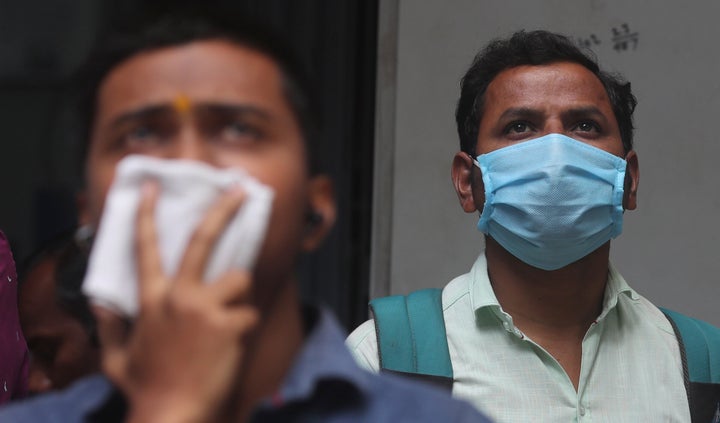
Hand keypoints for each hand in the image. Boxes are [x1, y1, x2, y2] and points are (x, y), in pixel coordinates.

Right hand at [95, 181, 258, 422]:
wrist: (172, 415)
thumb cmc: (146, 389)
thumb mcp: (116, 358)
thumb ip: (110, 328)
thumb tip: (100, 306)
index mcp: (151, 301)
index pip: (145, 250)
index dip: (146, 216)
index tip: (152, 188)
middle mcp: (178, 296)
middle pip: (202, 240)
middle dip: (223, 210)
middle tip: (239, 189)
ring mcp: (205, 308)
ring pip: (239, 279)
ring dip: (239, 297)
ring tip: (229, 320)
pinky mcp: (229, 324)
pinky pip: (251, 313)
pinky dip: (246, 328)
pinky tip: (233, 347)